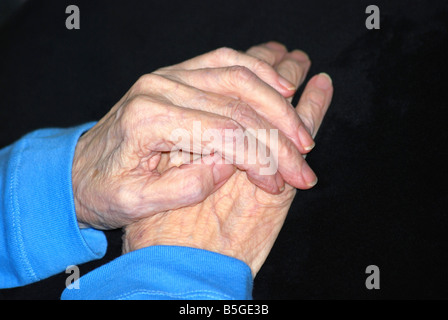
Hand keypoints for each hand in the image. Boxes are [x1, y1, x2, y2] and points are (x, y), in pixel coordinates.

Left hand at [123, 42, 333, 276]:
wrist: (77, 169)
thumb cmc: (103, 189)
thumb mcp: (137, 203)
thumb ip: (187, 185)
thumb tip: (233, 162)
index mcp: (148, 119)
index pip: (224, 132)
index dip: (261, 157)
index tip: (282, 181)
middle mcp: (160, 88)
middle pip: (237, 103)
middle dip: (279, 133)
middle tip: (305, 160)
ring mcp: (169, 75)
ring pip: (237, 75)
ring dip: (276, 101)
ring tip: (301, 128)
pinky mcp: (177, 74)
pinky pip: (224, 62)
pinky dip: (257, 73)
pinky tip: (281, 87)